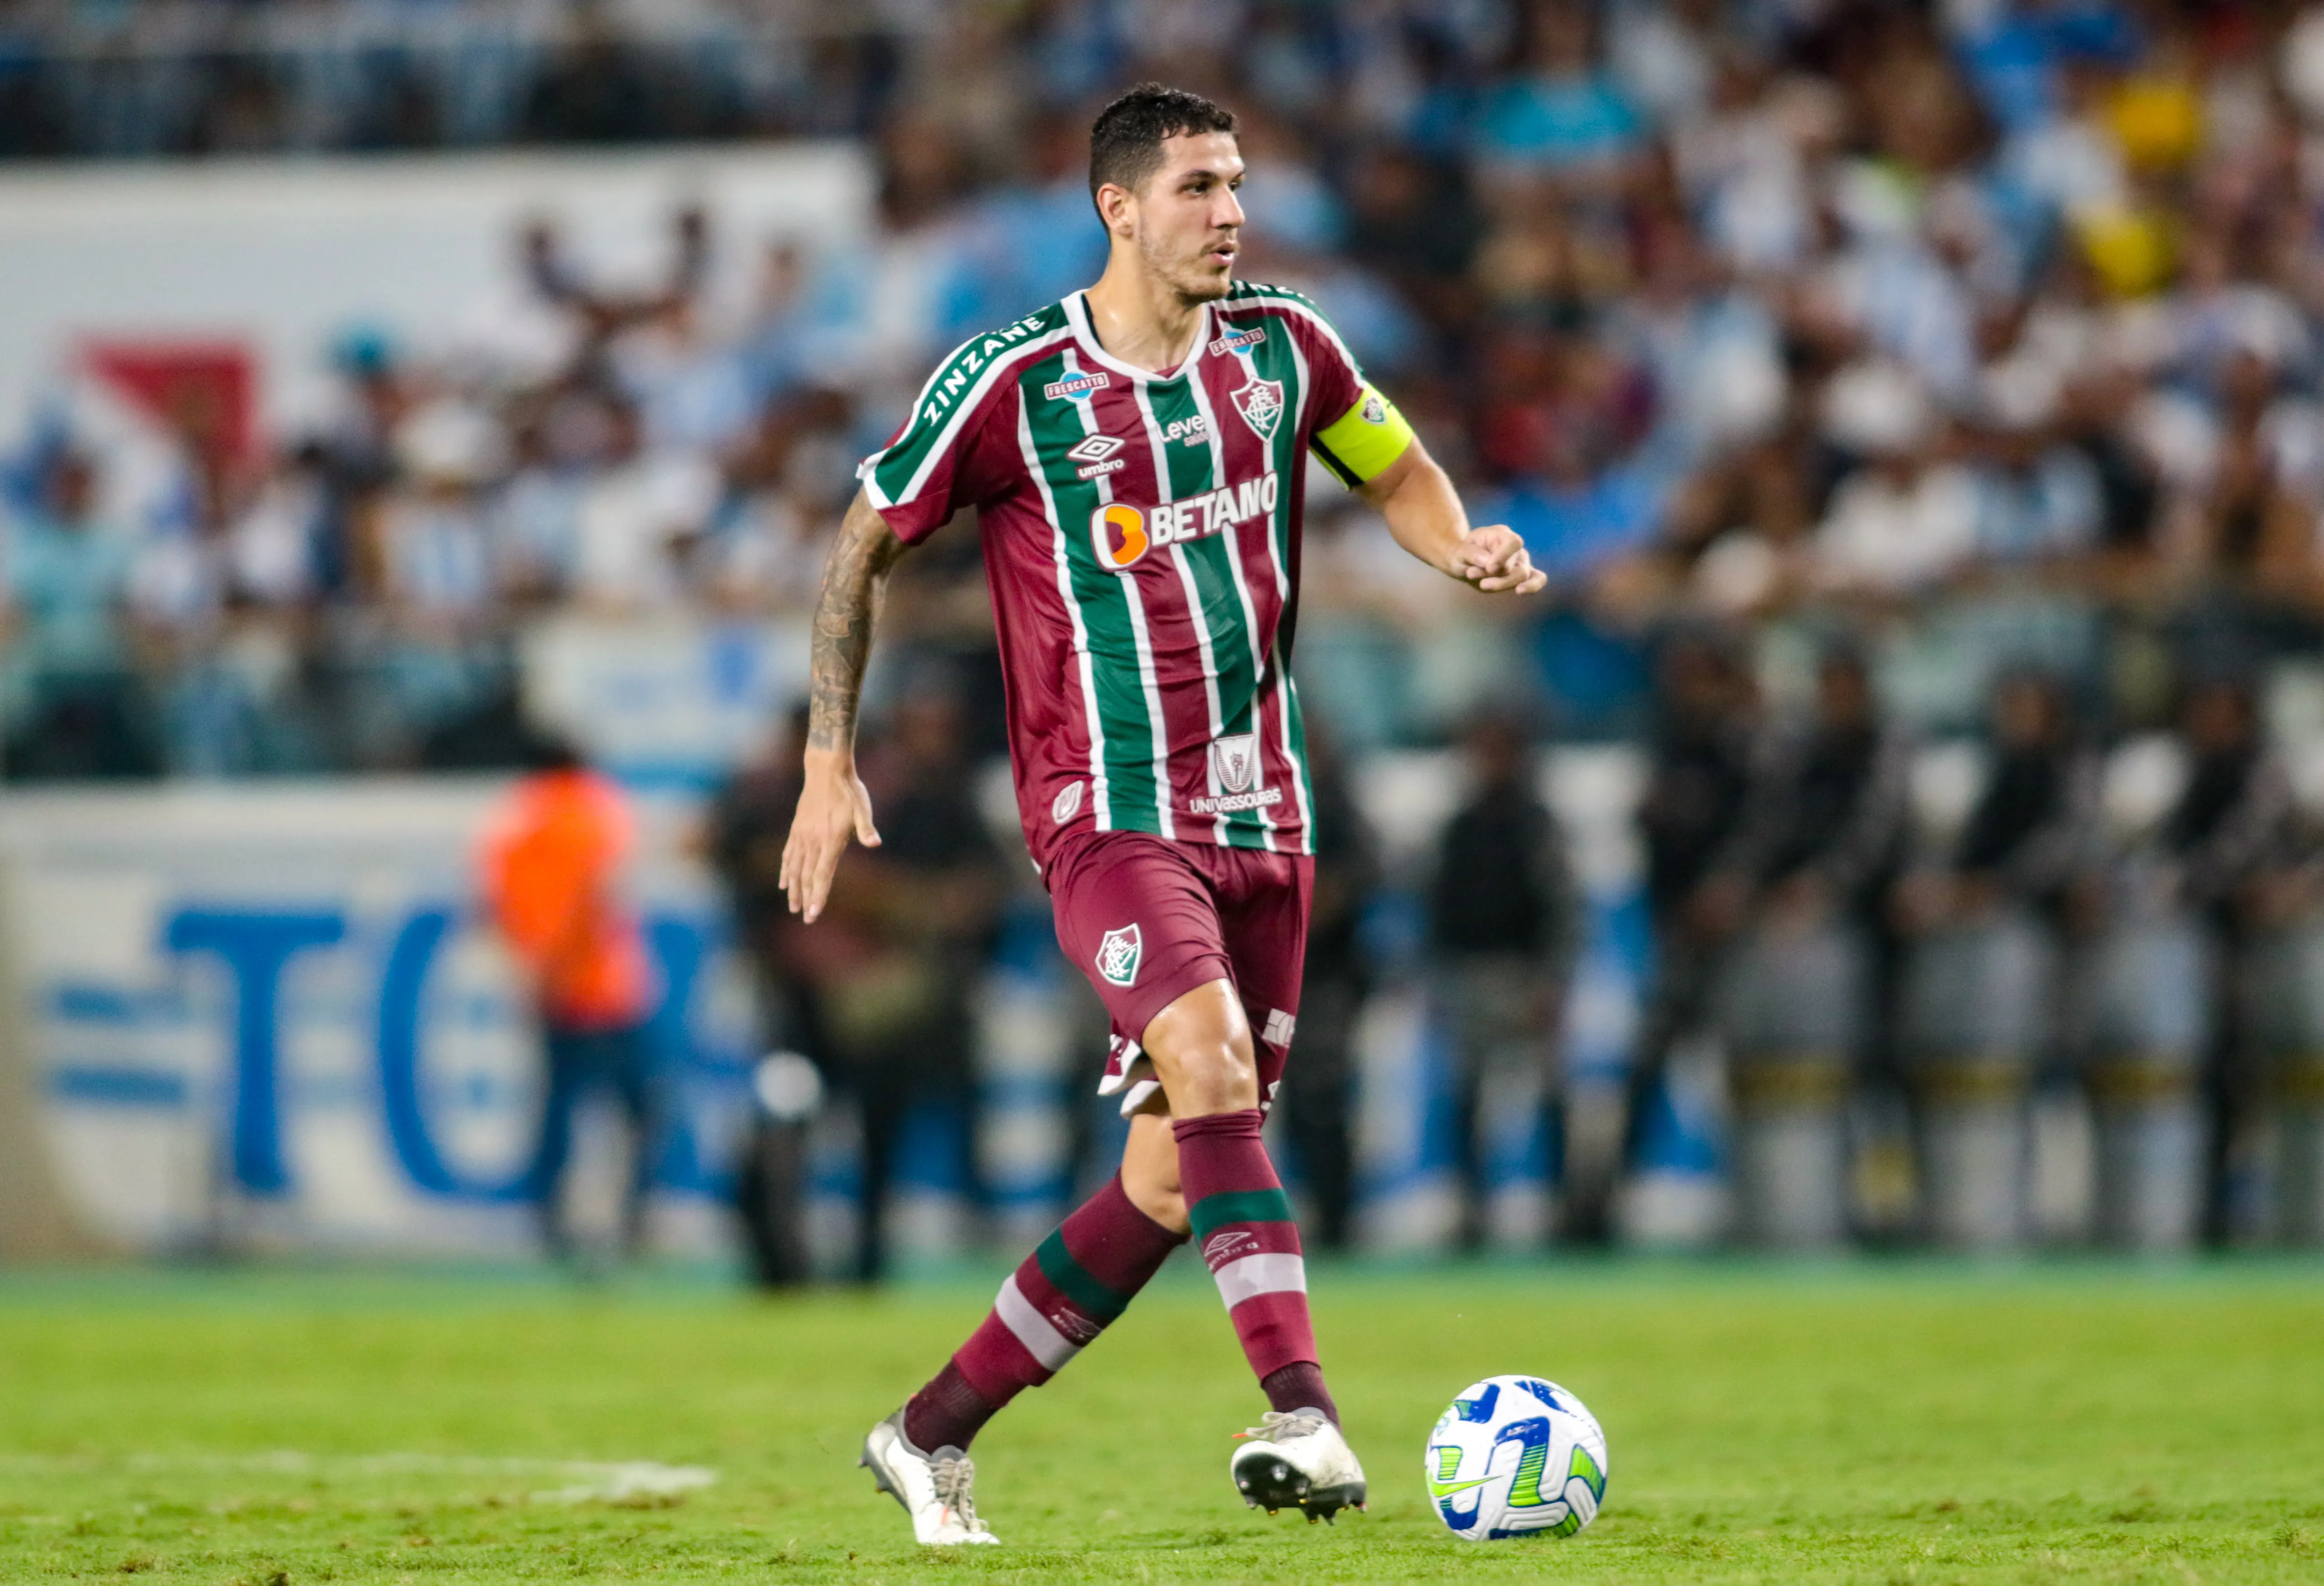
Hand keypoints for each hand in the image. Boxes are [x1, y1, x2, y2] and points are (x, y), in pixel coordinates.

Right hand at [779, 746, 880, 923]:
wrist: (826, 769)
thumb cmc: (849, 790)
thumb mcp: (862, 807)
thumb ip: (865, 828)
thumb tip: (875, 843)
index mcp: (830, 840)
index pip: (822, 874)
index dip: (818, 895)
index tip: (814, 913)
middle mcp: (813, 841)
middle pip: (808, 876)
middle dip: (807, 899)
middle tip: (806, 918)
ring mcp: (802, 835)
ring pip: (795, 868)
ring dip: (794, 889)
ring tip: (792, 906)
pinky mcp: (797, 829)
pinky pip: (788, 854)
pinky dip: (785, 870)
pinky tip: (783, 882)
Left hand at [1445, 525, 1547, 593]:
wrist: (1463, 561)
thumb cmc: (1464, 553)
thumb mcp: (1461, 551)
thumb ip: (1473, 554)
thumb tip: (1488, 563)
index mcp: (1501, 534)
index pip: (1513, 543)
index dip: (1504, 556)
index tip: (1489, 568)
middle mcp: (1515, 548)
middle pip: (1517, 564)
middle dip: (1500, 577)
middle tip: (1480, 582)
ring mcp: (1521, 562)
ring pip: (1523, 575)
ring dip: (1503, 584)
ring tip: (1482, 585)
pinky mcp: (1522, 575)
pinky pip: (1537, 578)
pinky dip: (1533, 585)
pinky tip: (1520, 591)